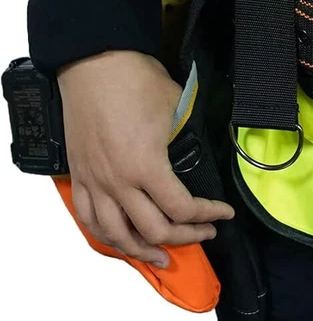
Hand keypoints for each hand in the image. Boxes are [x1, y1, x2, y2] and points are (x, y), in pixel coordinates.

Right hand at [58, 50, 233, 268]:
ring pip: (115, 235)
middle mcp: (118, 182)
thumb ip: (188, 136)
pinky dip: (106, 236)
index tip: (224, 213)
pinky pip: (88, 219)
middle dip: (184, 237)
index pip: (181, 208)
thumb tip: (204, 148)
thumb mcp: (176, 107)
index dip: (207, 215)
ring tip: (161, 256)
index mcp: (146, 166)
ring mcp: (95, 182)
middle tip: (203, 233)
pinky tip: (120, 240)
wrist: (96, 64)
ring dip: (141, 251)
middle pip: (153, 230)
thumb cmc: (136, 81)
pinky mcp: (80, 176)